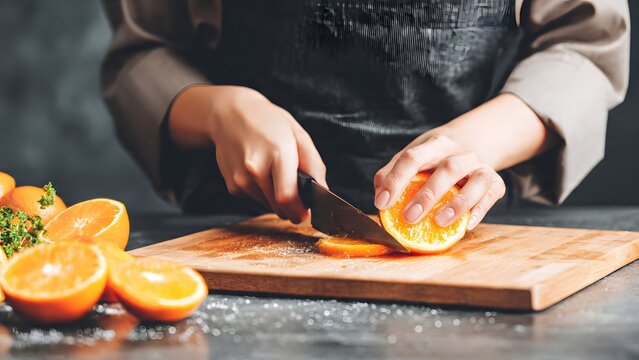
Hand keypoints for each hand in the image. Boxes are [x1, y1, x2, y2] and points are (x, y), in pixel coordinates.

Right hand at [169, 85, 326, 222]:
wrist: (229, 115)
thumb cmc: (267, 122)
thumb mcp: (298, 135)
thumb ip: (313, 164)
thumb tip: (322, 191)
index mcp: (277, 153)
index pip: (287, 196)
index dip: (299, 211)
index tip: (306, 213)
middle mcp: (255, 168)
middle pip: (279, 206)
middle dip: (291, 207)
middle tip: (294, 191)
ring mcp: (240, 179)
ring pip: (268, 205)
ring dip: (276, 198)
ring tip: (273, 172)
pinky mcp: (232, 186)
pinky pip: (255, 200)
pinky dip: (262, 193)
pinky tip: (259, 173)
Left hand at [373, 133, 505, 229]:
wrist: (473, 142)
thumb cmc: (434, 157)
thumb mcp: (413, 156)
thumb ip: (393, 172)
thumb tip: (379, 194)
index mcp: (434, 144)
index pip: (413, 158)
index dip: (396, 180)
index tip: (382, 202)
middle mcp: (460, 152)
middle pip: (447, 169)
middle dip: (428, 194)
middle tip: (409, 217)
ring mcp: (480, 166)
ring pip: (476, 181)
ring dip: (458, 203)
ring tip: (440, 221)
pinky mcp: (496, 182)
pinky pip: (490, 196)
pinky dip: (479, 211)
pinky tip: (466, 226)